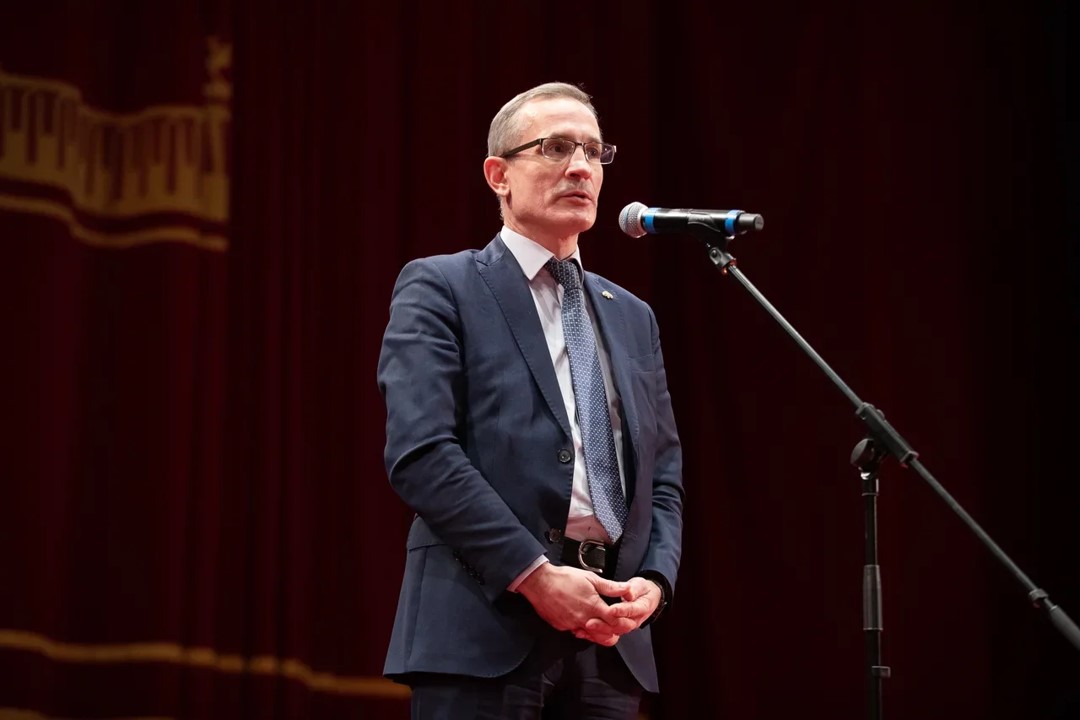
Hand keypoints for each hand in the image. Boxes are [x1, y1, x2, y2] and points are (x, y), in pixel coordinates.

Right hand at [517, 564, 635, 645]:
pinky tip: (588, 625)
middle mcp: (584, 619)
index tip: (628, 619)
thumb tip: (626, 589)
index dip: (625, 622)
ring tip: (607, 627)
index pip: (616, 621)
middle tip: (621, 626)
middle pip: (606, 633)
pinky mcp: (563, 627)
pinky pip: (579, 633)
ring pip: (593, 637)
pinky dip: (586, 632)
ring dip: (602, 634)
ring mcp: (573, 625)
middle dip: (617, 631)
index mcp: (593, 606)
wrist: (540, 583)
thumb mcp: (590, 578)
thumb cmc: (563, 578)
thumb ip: (610, 587)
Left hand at [580, 576, 661, 640]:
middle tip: (591, 621)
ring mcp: (624, 626)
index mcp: (641, 608)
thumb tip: (629, 592)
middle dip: (605, 624)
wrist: (645, 597)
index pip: (631, 611)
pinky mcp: (616, 629)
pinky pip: (606, 636)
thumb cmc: (641, 591)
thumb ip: (633, 589)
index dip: (620, 610)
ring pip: (612, 633)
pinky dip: (594, 635)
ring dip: (598, 631)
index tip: (610, 609)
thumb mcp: (640, 585)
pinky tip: (583, 631)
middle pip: (620, 626)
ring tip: (586, 626)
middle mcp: (633, 620)